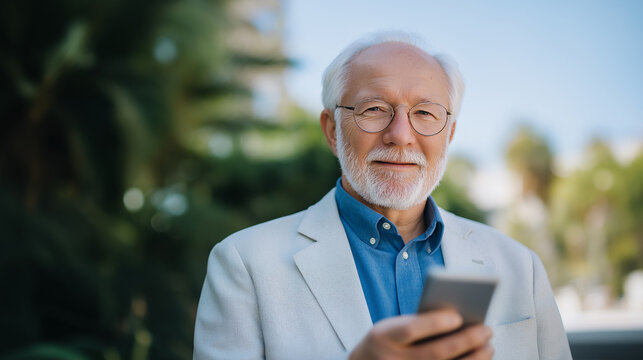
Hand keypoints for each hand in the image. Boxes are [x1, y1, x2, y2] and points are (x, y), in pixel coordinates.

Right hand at [349, 309, 492, 359]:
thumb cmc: (386, 341)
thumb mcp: (391, 327)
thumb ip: (418, 323)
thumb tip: (460, 321)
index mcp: (384, 337)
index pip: (410, 330)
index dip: (434, 323)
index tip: (457, 316)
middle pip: (435, 353)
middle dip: (465, 341)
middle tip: (487, 330)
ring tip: (488, 346)